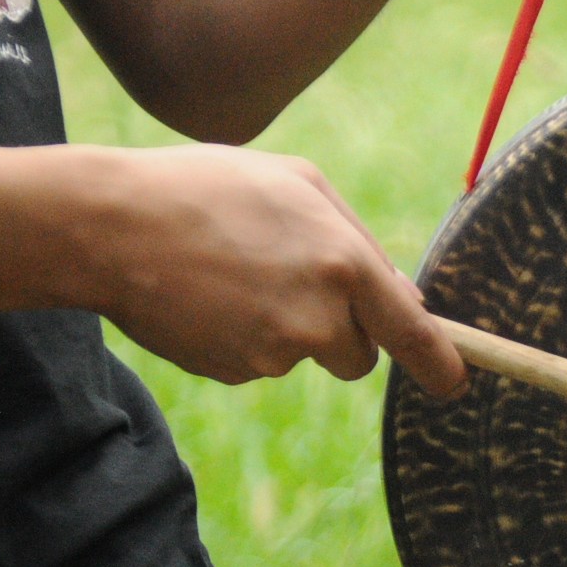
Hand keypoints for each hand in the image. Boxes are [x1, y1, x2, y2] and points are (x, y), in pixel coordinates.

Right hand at [75, 144, 466, 395]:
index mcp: (343, 263)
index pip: (412, 332)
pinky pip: (258, 362)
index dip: (440, 363)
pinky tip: (207, 296)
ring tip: (233, 272)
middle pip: (358, 356)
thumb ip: (358, 239)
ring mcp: (274, 353)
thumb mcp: (297, 183)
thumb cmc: (209, 189)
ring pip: (303, 355)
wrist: (111, 226)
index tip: (455, 384)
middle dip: (341, 333)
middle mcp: (318, 318)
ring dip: (285, 326)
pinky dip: (242, 336)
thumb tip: (399, 295)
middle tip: (291, 282)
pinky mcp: (234, 372)